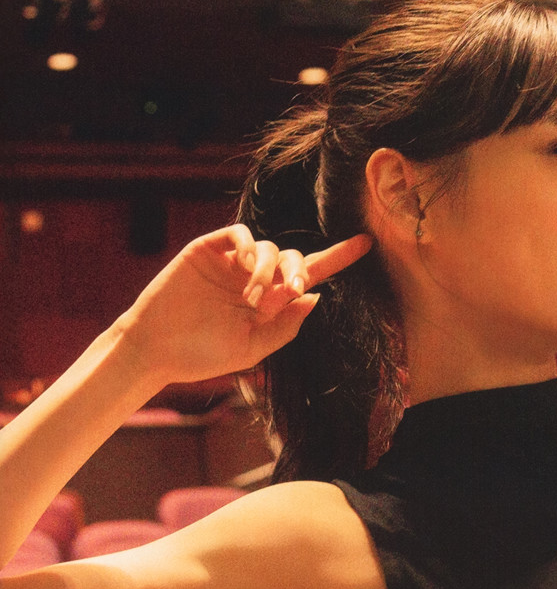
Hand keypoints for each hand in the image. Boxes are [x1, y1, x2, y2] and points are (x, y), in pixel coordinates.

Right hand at [114, 224, 372, 385]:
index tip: (367, 244)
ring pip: (270, 247)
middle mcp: (255, 277)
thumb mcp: (253, 348)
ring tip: (252, 298)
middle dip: (299, 272)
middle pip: (294, 258)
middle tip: (288, 293)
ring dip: (270, 270)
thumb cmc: (202, 354)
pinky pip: (241, 234)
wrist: (155, 349)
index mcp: (270, 301)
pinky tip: (245, 267)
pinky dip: (250, 246)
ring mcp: (232, 262)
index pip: (310, 273)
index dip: (338, 257)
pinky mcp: (208, 250)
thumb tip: (315, 297)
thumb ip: (286, 325)